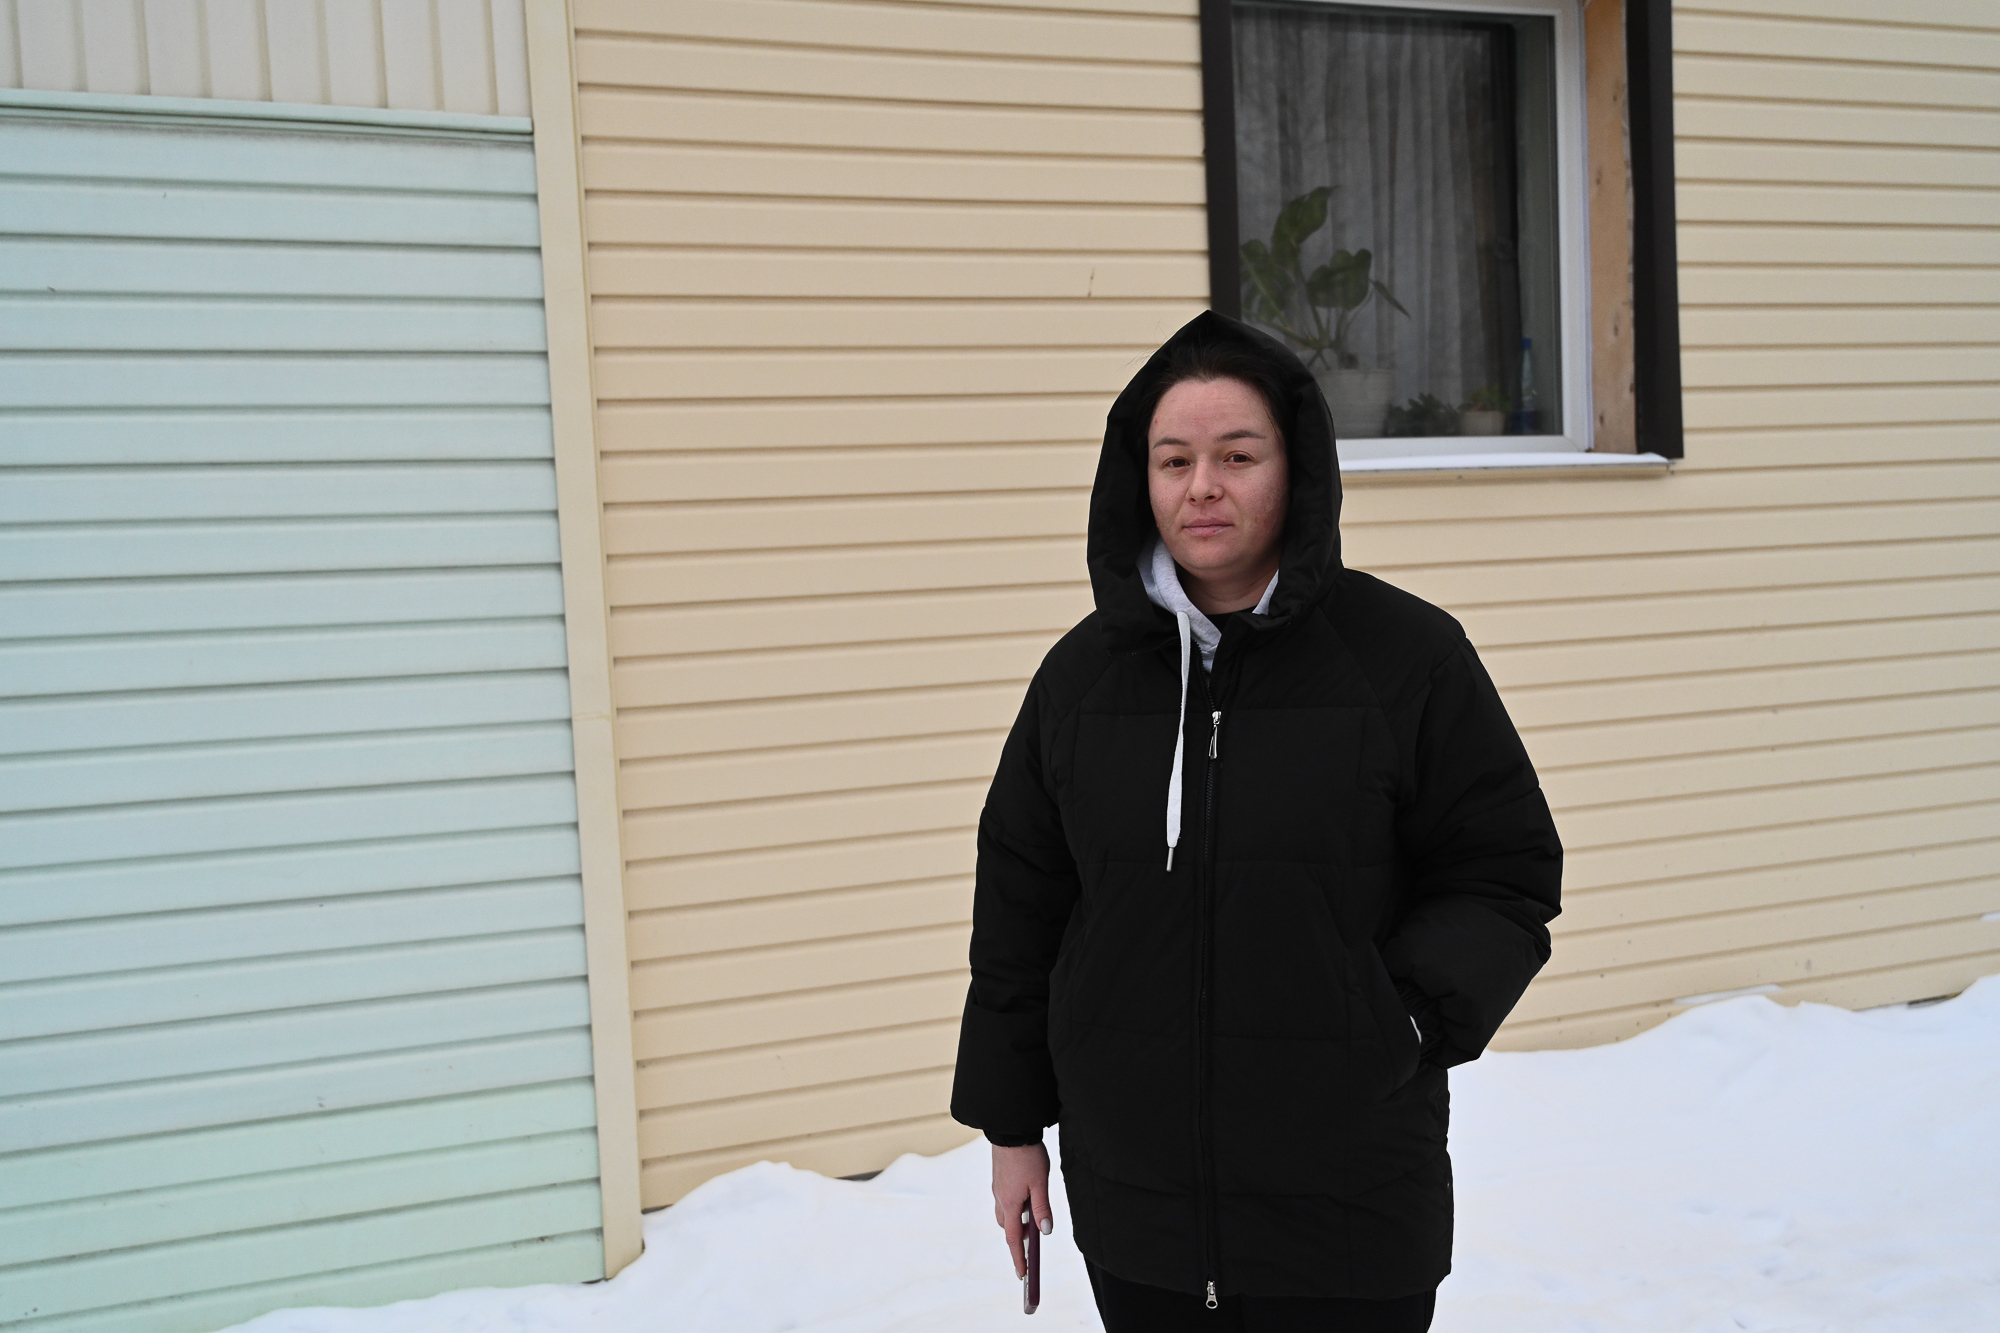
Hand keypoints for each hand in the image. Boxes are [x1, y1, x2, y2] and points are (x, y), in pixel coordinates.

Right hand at [991, 1142, 1053, 1278]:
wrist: (1010, 1130)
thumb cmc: (1027, 1155)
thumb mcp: (1040, 1183)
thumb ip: (1042, 1208)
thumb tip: (1045, 1232)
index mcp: (1010, 1204)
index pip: (1014, 1240)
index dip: (1019, 1259)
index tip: (1023, 1275)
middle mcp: (1000, 1199)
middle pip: (1008, 1229)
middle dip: (1017, 1243)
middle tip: (1029, 1253)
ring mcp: (998, 1189)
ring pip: (1004, 1215)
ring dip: (1015, 1225)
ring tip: (1030, 1226)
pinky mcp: (998, 1180)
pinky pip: (1003, 1202)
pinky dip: (1013, 1209)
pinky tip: (1024, 1201)